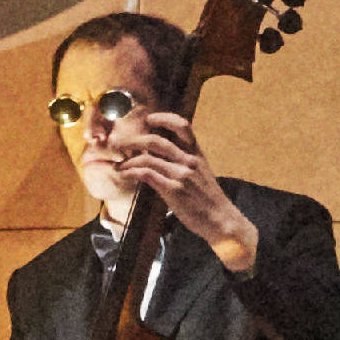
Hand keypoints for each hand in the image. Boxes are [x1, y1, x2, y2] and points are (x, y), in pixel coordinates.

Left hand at [111, 114, 255, 269]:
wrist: (221, 220)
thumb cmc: (209, 200)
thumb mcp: (201, 174)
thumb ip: (184, 162)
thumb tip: (161, 157)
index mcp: (197, 154)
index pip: (183, 126)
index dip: (164, 118)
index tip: (149, 119)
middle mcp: (189, 161)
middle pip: (157, 141)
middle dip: (133, 141)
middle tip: (119, 144)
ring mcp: (182, 175)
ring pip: (148, 158)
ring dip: (128, 161)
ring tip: (117, 165)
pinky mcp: (174, 190)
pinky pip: (146, 174)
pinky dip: (131, 172)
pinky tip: (124, 175)